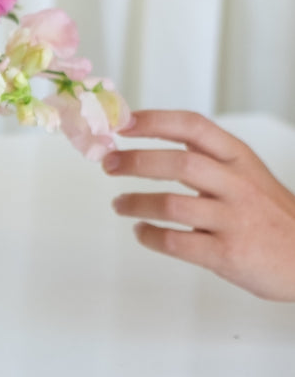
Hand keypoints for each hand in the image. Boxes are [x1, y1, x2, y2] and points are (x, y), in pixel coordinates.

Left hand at [103, 109, 294, 300]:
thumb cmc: (268, 214)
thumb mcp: (247, 174)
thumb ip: (207, 157)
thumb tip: (146, 136)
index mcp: (239, 159)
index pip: (194, 126)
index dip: (155, 121)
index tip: (122, 123)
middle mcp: (238, 185)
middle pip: (179, 162)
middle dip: (135, 160)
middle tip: (108, 164)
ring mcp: (234, 220)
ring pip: (171, 204)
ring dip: (135, 202)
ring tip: (118, 204)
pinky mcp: (228, 254)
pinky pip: (176, 242)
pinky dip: (150, 235)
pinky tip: (141, 231)